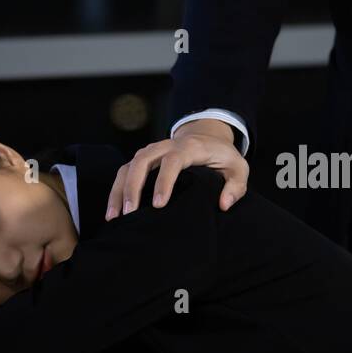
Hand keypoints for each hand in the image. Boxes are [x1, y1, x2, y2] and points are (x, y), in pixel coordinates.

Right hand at [106, 118, 248, 219]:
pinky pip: (124, 172)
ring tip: (115, 216)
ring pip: (128, 166)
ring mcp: (151, 151)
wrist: (206, 136)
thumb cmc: (221, 156)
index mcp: (190, 147)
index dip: (164, 181)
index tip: (159, 204)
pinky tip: (113, 211)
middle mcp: (166, 146)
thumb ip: (236, 186)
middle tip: (130, 213)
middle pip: (142, 160)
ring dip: (119, 190)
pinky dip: (116, 190)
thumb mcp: (238, 168)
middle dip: (133, 187)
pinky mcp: (142, 159)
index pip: (172, 161)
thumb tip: (223, 204)